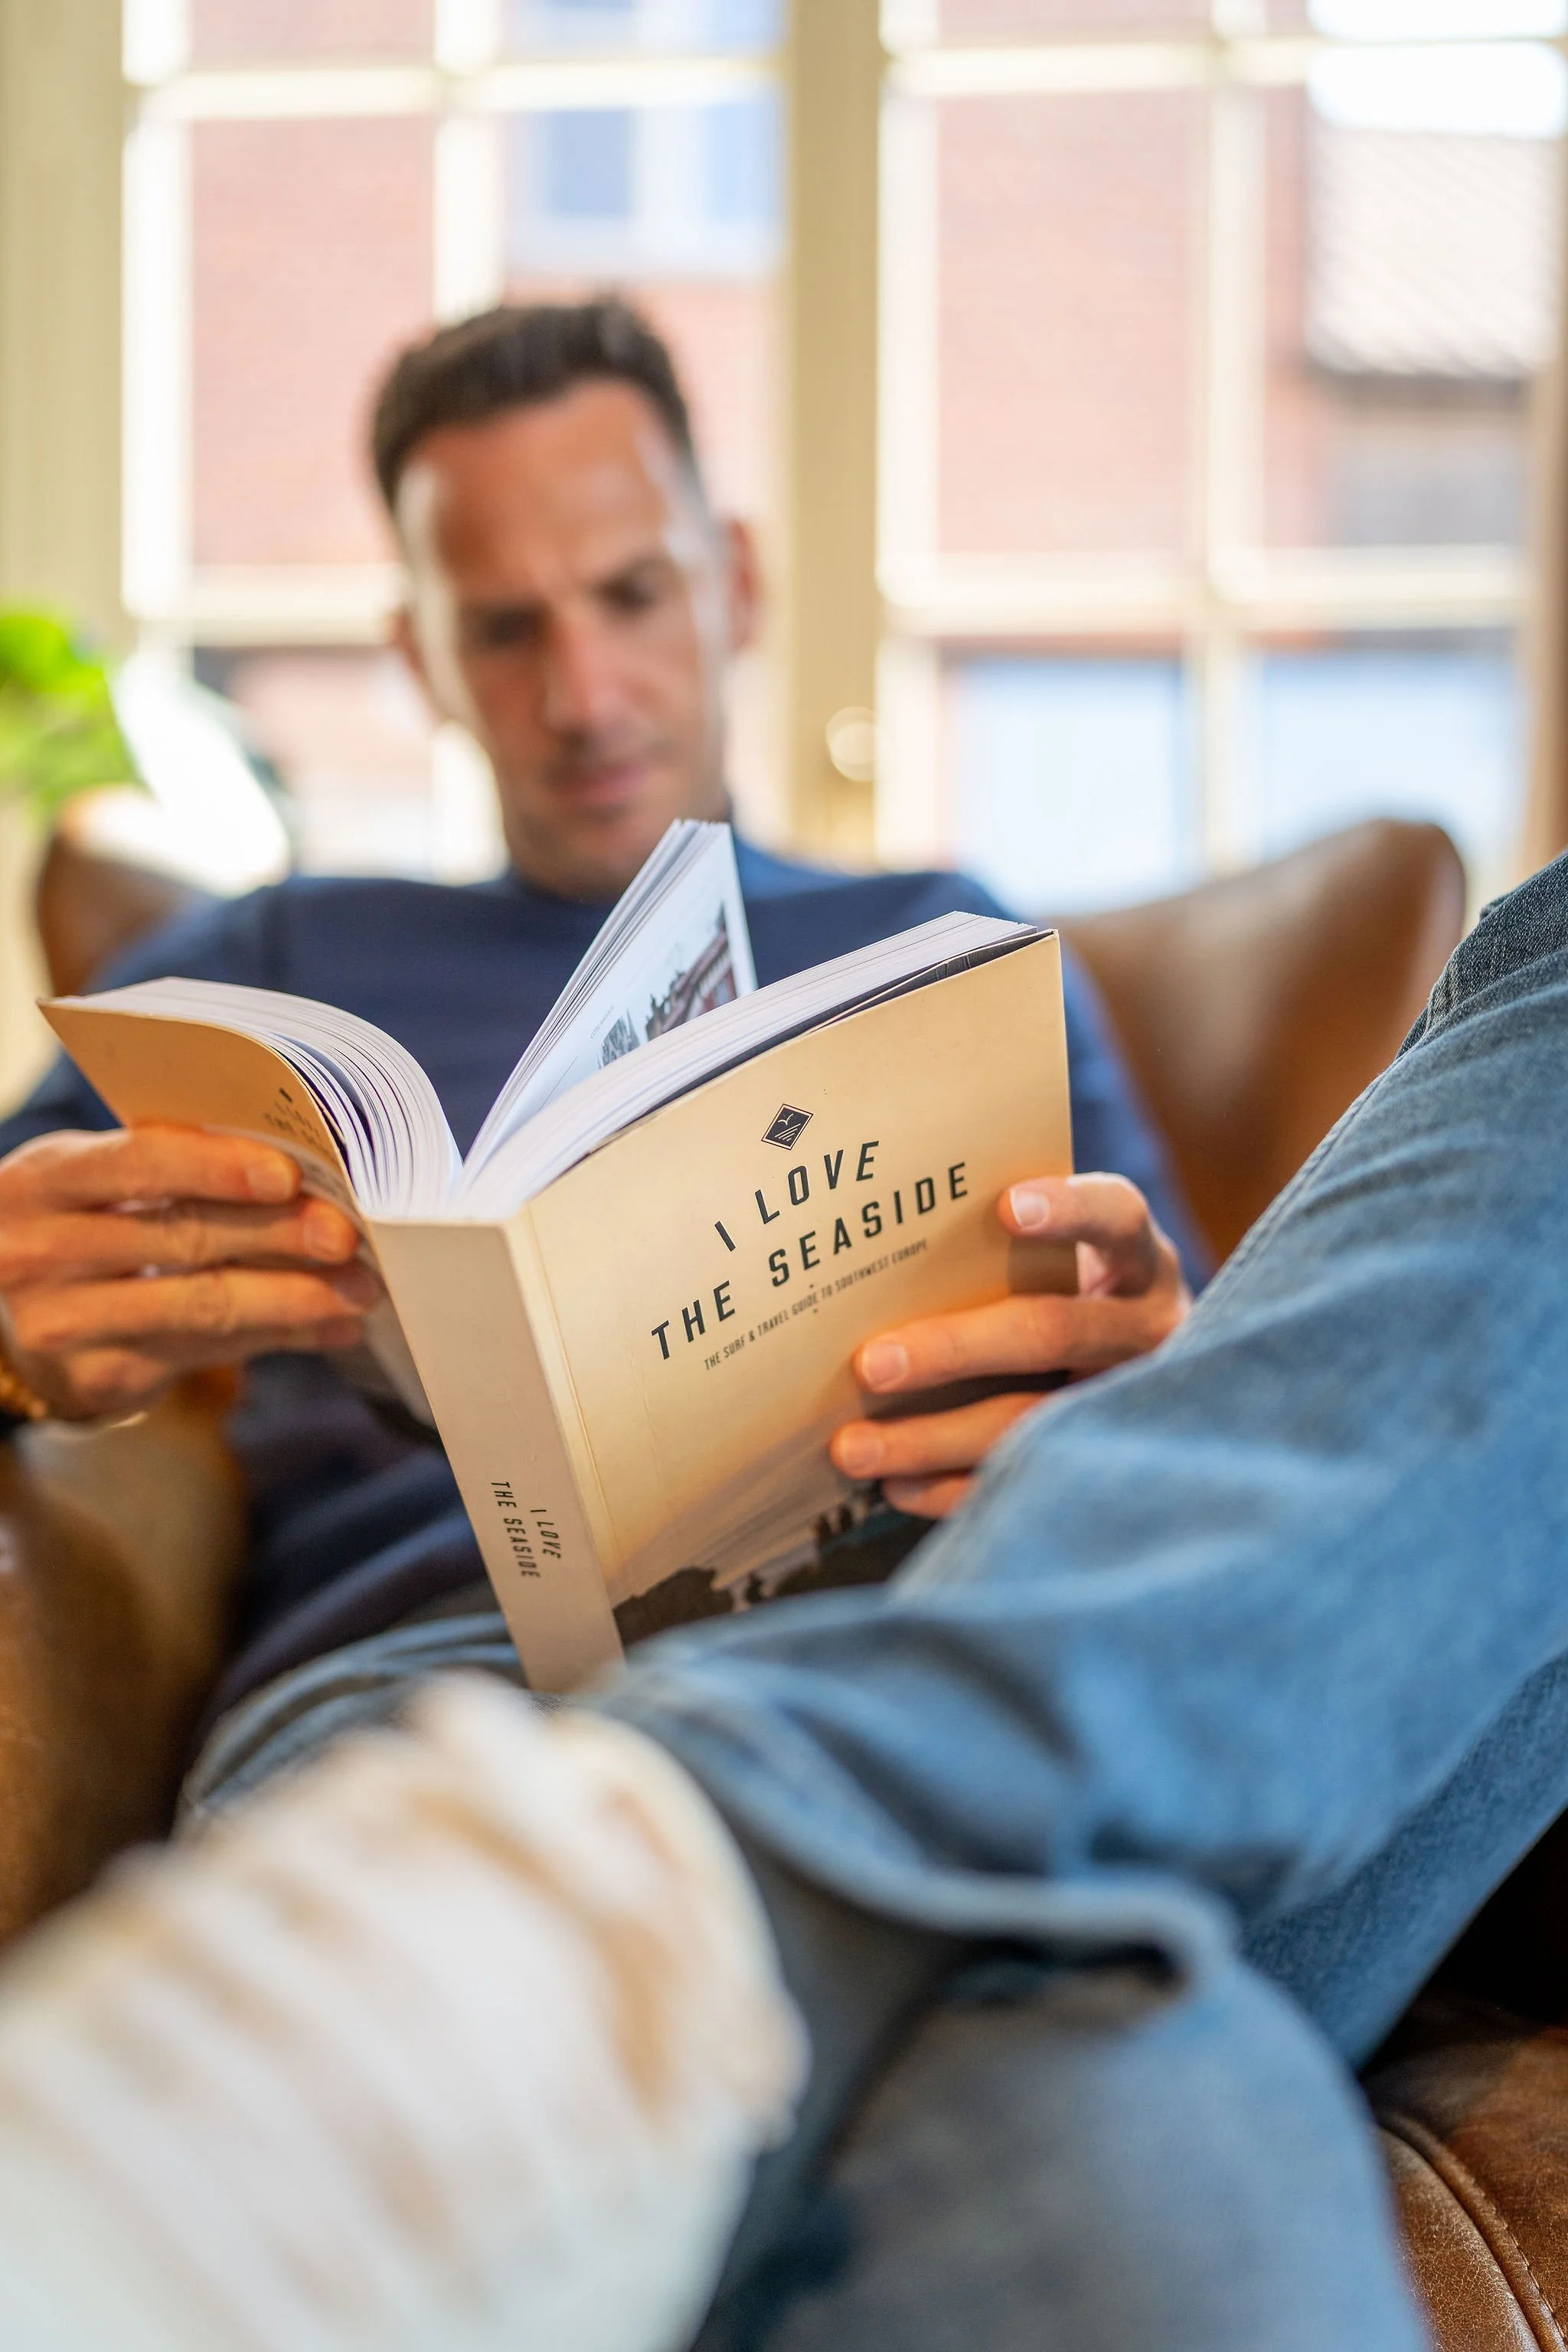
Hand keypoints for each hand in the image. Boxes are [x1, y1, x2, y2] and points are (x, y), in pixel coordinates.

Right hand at [0, 1125, 378, 1421]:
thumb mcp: (95, 1181)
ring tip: (360, 1289)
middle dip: (277, 1235)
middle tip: (348, 1235)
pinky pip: (207, 1352)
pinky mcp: (100, 1377)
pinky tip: (331, 1327)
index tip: (288, 1175)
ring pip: (202, 1305)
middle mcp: (40, 1253)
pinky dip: (279, 1337)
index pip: (136, 1164)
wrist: (7, 1315)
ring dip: (294, 1297)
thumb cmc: (79, 1222)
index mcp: (42, 1180)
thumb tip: (297, 1168)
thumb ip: (169, 1165)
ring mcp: (65, 1323)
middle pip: (181, 1237)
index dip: (215, 1168)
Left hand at [830, 1172, 1189, 1519]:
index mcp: (1139, 1259)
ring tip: (853, 1448)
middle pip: (1052, 1332)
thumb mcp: (1063, 1265)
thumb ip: (997, 1254)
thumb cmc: (1064, 1297)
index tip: (1005, 1209)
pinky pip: (1027, 1480)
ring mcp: (1136, 1402)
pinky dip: (953, 1487)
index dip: (1068, 1211)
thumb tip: (871, 1260)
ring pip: (1032, 1422)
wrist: (1131, 1375)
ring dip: (934, 1437)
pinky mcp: (1110, 1466)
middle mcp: (1150, 1327)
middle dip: (954, 1349)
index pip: (1116, 1218)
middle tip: (870, 1365)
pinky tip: (894, 1487)